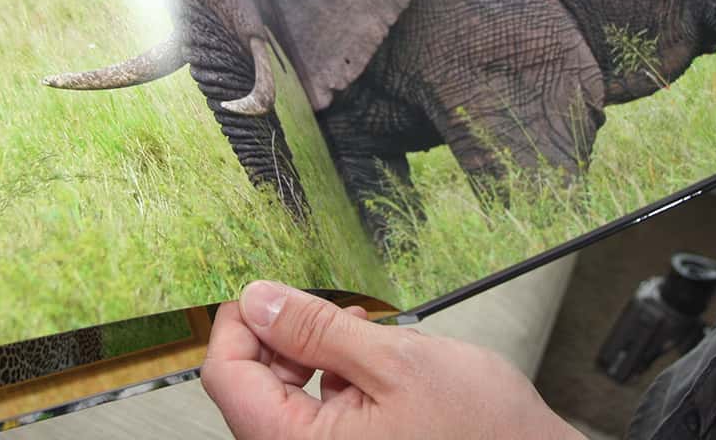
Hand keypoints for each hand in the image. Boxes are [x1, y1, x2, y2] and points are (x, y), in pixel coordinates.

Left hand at [201, 281, 583, 439]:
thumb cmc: (485, 435)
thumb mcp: (396, 362)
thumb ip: (317, 330)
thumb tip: (259, 300)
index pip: (229, 379)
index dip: (239, 325)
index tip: (260, 290)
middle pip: (253, 388)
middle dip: (282, 337)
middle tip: (320, 305)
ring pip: (285, 399)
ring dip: (311, 356)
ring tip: (358, 331)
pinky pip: (317, 416)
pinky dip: (334, 379)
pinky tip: (369, 360)